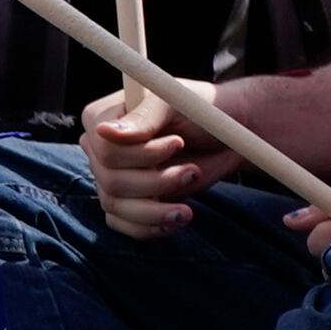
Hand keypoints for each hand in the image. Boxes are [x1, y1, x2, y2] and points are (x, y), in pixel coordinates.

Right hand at [81, 94, 238, 237]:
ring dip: (154, 211)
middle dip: (156, 182)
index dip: (141, 153)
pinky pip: (121, 223)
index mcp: (102, 118)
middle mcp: (100, 150)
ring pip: (115, 205)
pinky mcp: (128, 199)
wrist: (230, 135)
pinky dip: (146, 227)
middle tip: (192, 172)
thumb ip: (144, 116)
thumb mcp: (176, 102)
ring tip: (186, 209)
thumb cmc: (202, 109)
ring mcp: (112, 176)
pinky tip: (174, 221)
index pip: (104, 147)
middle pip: (111, 180)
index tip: (177, 143)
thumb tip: (105, 131)